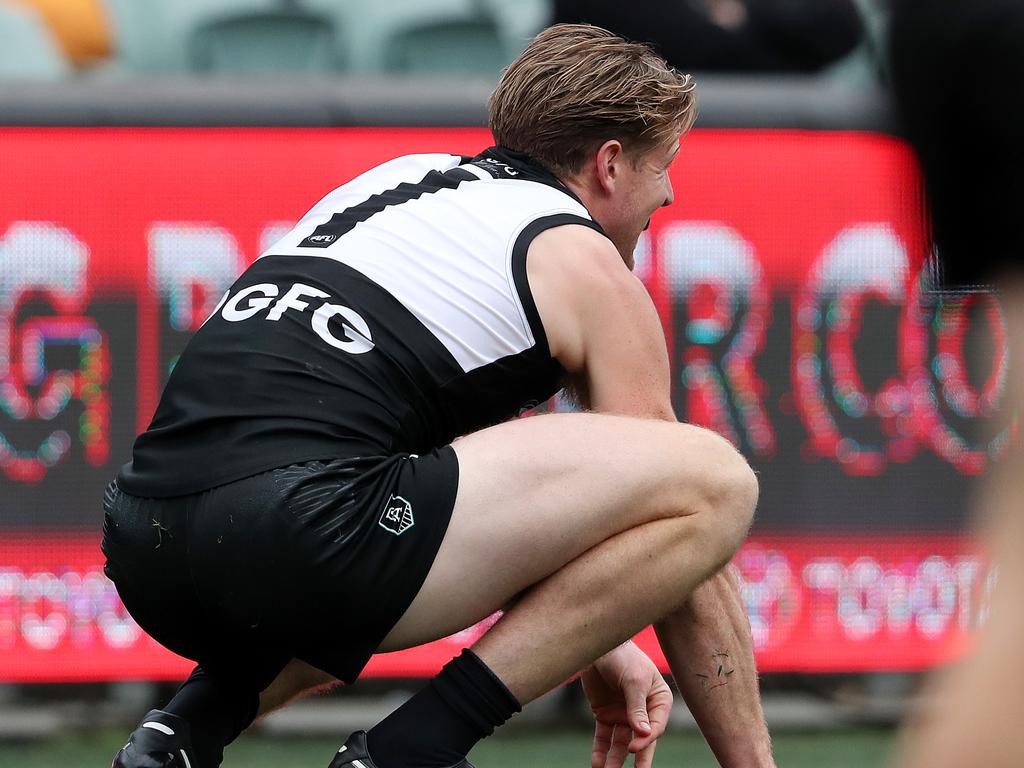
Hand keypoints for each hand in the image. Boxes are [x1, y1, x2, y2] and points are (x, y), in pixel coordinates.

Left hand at [581, 641, 673, 767]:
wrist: (597, 646)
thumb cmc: (623, 658)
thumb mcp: (634, 680)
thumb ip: (637, 708)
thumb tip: (643, 733)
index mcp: (658, 701)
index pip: (655, 727)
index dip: (646, 739)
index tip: (634, 746)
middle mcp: (642, 711)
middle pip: (641, 740)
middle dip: (638, 758)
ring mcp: (623, 714)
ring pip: (621, 743)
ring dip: (616, 759)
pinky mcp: (605, 714)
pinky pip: (603, 737)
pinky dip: (600, 750)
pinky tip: (597, 764)